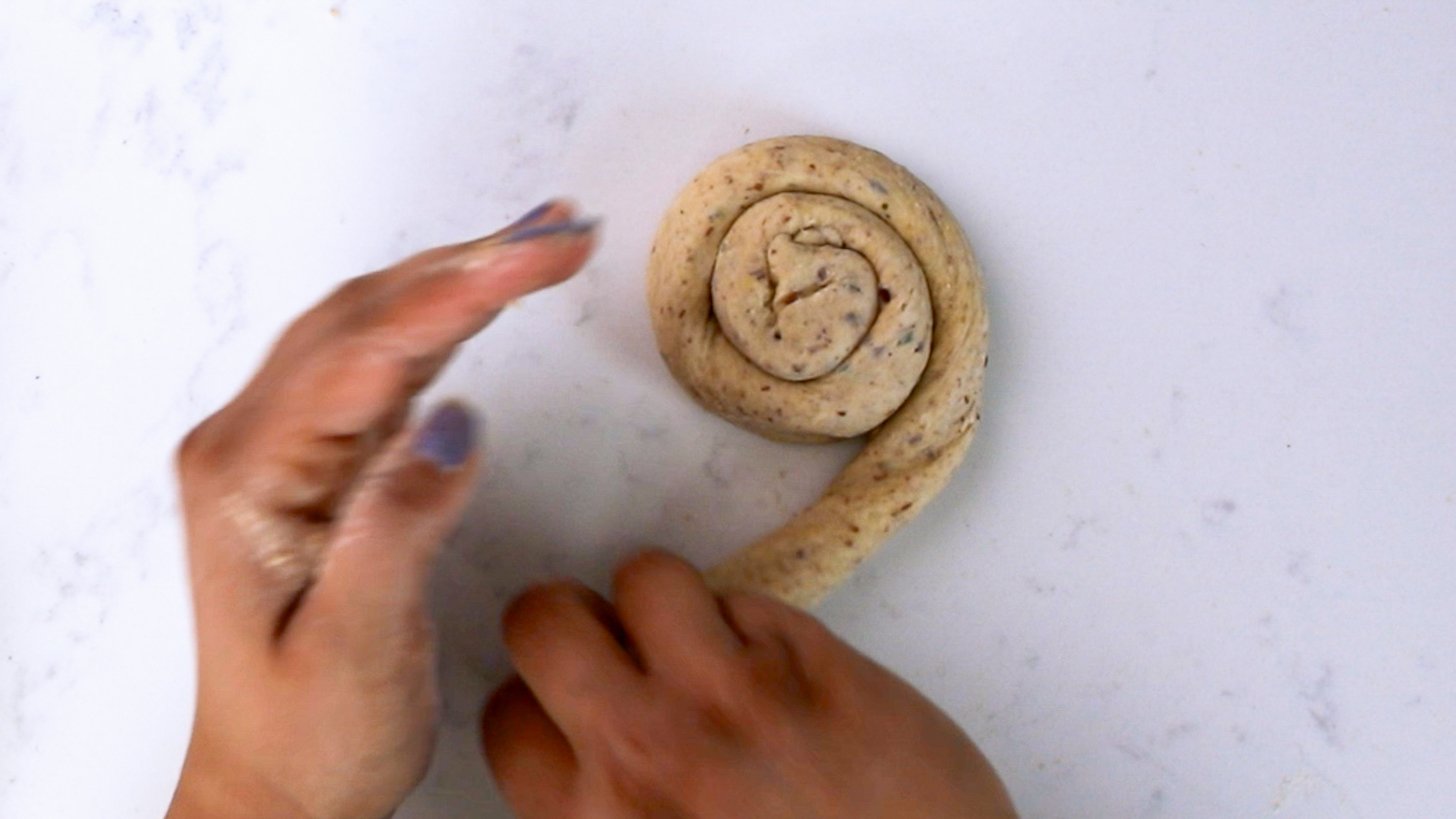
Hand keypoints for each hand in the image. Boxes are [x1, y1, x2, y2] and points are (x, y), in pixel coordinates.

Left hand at [167, 202, 595, 818]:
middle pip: (366, 316)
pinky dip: (441, 319)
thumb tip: (452, 420)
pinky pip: (380, 365)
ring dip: (456, 276)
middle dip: (467, 262)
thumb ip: (396, 525)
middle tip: (561, 230)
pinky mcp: (322, 462)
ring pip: (373, 327)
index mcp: (250, 475)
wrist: (279, 788)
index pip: (364, 352)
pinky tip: (482, 298)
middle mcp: (255, 443)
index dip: (457, 292)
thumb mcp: (355, 645)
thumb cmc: (308, 733)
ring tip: (539, 241)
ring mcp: (286, 448)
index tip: (536, 252)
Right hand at [483, 551, 1017, 817]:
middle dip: (571, 623)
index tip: (577, 709)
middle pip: (545, 620)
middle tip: (621, 655)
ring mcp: (733, 698)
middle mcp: (648, 755)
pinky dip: (754, 626)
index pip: (508, 719)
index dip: (543, 705)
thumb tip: (589, 749)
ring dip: (666, 605)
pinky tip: (784, 676)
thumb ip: (612, 814)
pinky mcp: (812, 662)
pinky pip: (746, 599)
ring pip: (647, 578)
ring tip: (705, 650)